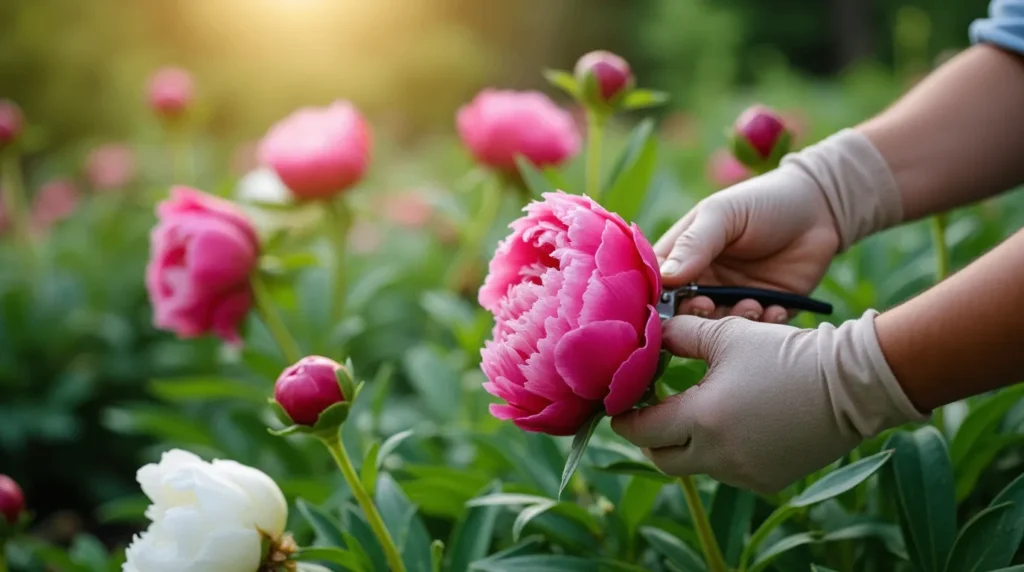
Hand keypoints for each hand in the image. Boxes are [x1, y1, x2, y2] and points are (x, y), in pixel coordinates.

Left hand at [611, 313, 924, 493]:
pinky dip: (721, 450)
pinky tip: (734, 421)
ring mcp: (743, 474)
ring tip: (697, 409)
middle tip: (650, 411)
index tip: (620, 404)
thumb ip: (680, 335)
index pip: (641, 430)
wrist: (850, 385)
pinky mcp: (767, 481)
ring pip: (695, 464)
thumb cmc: (784, 353)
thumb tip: (651, 332)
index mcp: (701, 420)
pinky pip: (728, 470)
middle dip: (650, 436)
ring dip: (688, 441)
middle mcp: (717, 456)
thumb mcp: (726, 335)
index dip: (624, 417)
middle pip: (661, 458)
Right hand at [656, 165, 839, 321]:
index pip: (657, 284)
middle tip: (709, 305)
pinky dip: (763, 326)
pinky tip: (775, 309)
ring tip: (752, 305)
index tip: (665, 306)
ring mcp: (733, 297)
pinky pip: (756, 331)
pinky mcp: (766, 309)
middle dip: (694, 316)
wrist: (821, 207)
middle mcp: (704, 281)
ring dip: (732, 322)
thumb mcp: (723, 215)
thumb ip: (694, 244)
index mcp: (684, 255)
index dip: (657, 299)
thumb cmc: (763, 201)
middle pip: (684, 313)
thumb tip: (664, 277)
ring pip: (718, 326)